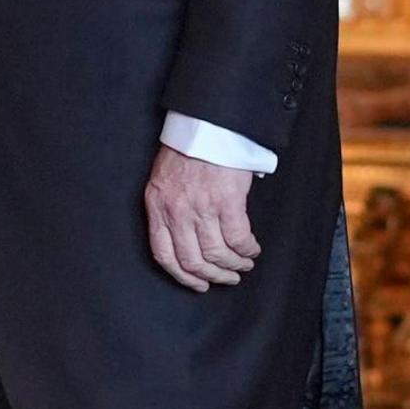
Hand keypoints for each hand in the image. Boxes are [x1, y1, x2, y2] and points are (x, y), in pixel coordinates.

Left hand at [142, 148, 261, 291]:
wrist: (207, 124)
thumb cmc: (188, 149)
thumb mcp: (165, 181)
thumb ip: (171, 208)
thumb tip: (189, 236)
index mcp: (157, 207)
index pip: (164, 254)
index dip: (182, 276)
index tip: (197, 284)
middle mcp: (176, 212)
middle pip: (192, 261)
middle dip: (213, 276)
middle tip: (227, 278)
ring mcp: (201, 208)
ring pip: (216, 254)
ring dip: (233, 265)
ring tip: (243, 265)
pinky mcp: (226, 201)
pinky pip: (238, 238)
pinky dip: (247, 249)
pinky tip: (252, 250)